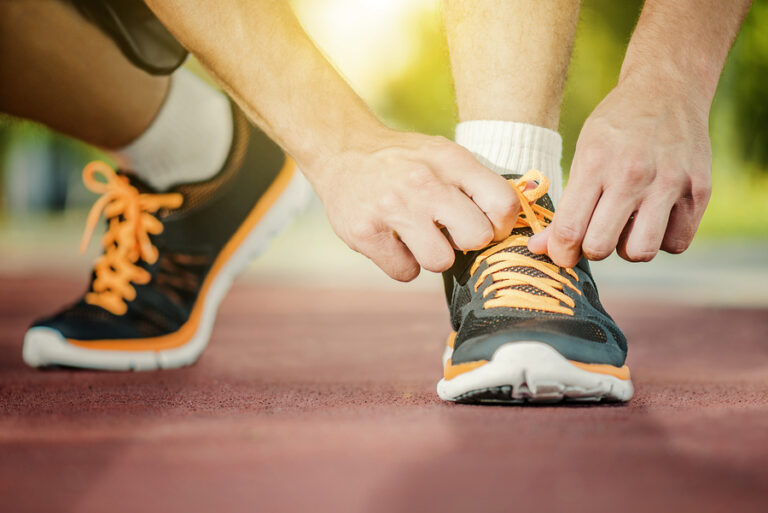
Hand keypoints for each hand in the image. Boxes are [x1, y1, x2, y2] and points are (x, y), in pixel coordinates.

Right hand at [309, 132, 519, 280]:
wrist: (343, 151)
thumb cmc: (404, 160)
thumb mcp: (444, 155)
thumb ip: (477, 184)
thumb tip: (511, 223)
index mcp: (450, 162)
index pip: (503, 204)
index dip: (501, 225)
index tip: (486, 225)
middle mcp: (422, 183)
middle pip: (477, 237)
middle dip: (467, 242)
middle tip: (448, 232)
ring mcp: (391, 208)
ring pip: (440, 262)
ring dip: (433, 256)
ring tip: (418, 237)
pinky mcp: (364, 232)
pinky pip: (405, 272)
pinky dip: (402, 263)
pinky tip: (394, 242)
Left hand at [528, 73, 711, 265]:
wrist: (668, 89)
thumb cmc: (616, 129)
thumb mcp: (583, 156)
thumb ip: (564, 207)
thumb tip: (538, 249)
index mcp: (595, 163)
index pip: (569, 230)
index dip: (560, 253)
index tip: (562, 252)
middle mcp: (632, 174)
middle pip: (601, 247)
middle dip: (592, 249)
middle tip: (595, 233)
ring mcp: (670, 183)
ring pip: (641, 252)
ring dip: (628, 248)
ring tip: (628, 226)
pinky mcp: (699, 190)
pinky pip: (676, 244)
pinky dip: (663, 240)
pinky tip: (655, 218)